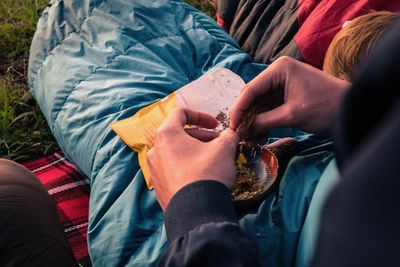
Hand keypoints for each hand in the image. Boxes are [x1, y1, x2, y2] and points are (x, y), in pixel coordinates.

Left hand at [147, 108, 238, 209]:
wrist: (197, 212)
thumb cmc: (207, 173)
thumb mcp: (224, 149)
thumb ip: (228, 136)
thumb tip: (230, 135)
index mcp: (167, 135)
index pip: (181, 113)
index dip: (201, 115)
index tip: (215, 125)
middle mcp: (155, 150)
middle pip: (179, 134)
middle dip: (201, 136)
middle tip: (218, 143)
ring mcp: (155, 171)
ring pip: (175, 153)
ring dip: (194, 151)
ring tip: (212, 159)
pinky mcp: (159, 187)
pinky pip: (172, 170)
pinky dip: (186, 167)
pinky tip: (202, 175)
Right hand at [230, 56, 350, 136]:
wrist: (352, 111)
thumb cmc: (325, 108)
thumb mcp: (291, 115)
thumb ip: (264, 121)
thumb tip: (242, 131)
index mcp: (279, 69)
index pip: (250, 90)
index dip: (238, 110)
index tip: (232, 128)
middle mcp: (278, 73)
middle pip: (253, 96)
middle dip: (246, 117)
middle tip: (239, 136)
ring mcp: (283, 84)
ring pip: (260, 105)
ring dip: (255, 122)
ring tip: (250, 141)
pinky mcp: (288, 96)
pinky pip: (270, 109)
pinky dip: (265, 122)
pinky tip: (260, 138)